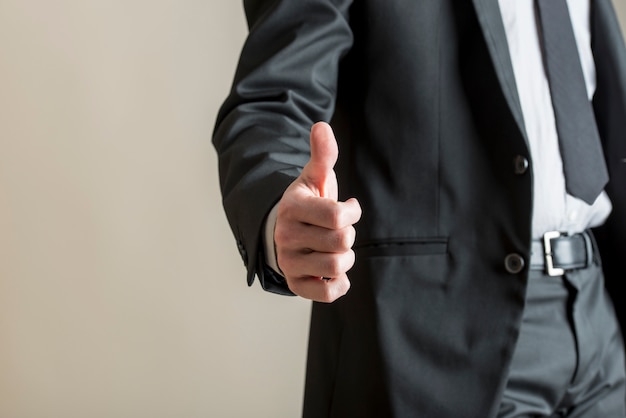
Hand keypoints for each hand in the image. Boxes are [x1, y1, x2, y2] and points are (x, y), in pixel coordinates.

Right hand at [275, 122, 361, 302]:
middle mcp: (286, 236)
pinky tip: (333, 272)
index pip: (338, 216)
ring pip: (336, 267)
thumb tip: (321, 125)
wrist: (284, 232)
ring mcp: (288, 262)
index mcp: (293, 207)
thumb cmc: (307, 203)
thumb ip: (322, 155)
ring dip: (346, 258)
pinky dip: (339, 284)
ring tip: (336, 249)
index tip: (349, 209)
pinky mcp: (294, 284)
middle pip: (341, 241)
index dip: (352, 213)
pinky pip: (328, 293)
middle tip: (339, 231)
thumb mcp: (314, 178)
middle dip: (349, 235)